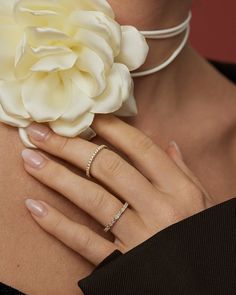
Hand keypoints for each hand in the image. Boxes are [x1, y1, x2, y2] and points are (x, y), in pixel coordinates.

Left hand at [22, 115, 213, 265]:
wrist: (204, 284)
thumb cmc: (200, 235)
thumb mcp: (202, 201)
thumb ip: (183, 172)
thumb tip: (168, 145)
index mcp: (180, 189)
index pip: (140, 148)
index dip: (110, 129)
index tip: (85, 117)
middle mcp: (159, 208)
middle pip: (108, 168)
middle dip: (71, 147)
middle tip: (41, 133)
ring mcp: (140, 236)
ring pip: (93, 199)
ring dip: (58, 177)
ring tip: (31, 160)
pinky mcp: (123, 263)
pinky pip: (86, 242)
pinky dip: (58, 224)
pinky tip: (35, 206)